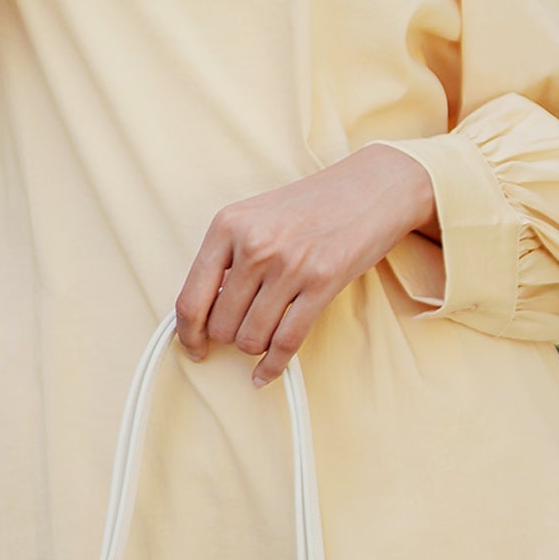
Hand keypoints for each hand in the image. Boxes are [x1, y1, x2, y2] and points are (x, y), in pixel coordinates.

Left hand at [174, 144, 437, 387]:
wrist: (371, 187)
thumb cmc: (311, 205)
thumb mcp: (256, 217)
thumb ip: (227, 257)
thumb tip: (205, 311)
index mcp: (227, 225)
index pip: (191, 297)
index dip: (187, 333)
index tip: (194, 347)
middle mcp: (254, 245)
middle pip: (221, 325)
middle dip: (229, 338)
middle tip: (243, 331)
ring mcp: (288, 265)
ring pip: (251, 338)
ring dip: (254, 347)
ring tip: (264, 335)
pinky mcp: (322, 283)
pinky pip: (286, 342)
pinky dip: (273, 365)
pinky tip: (267, 372)